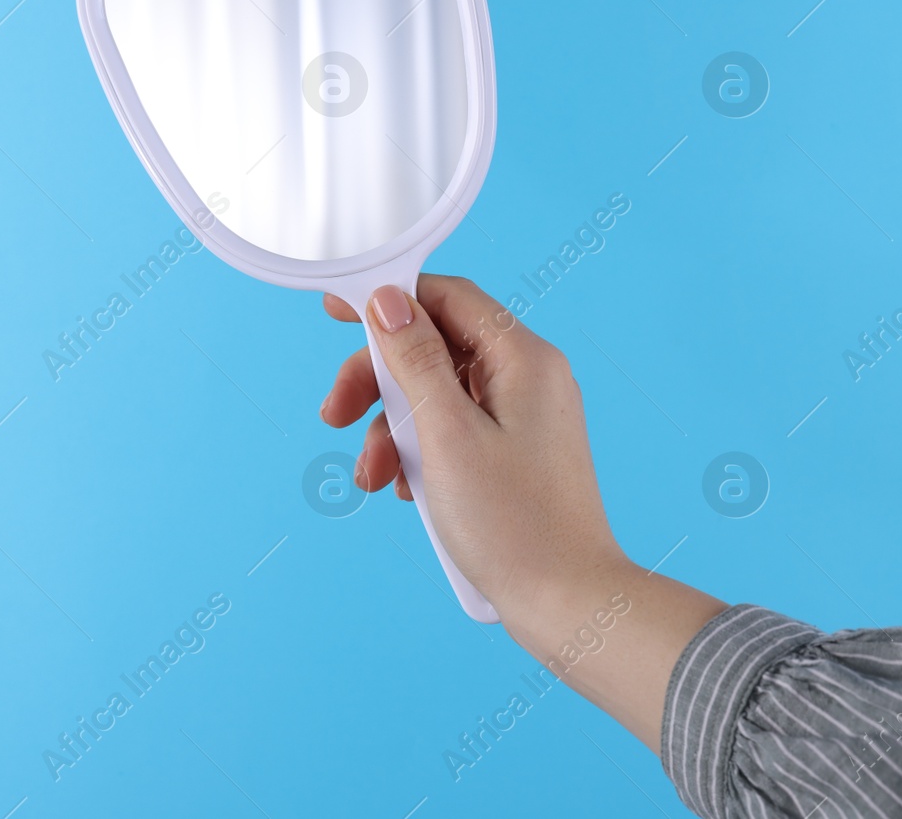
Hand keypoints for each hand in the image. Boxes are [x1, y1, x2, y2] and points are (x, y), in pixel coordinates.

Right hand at [320, 274, 725, 750]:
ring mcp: (522, 417)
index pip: (447, 297)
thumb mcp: (445, 434)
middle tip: (335, 414)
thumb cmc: (514, 525)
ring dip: (391, 429)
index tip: (335, 311)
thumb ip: (414, 360)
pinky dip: (418, 453)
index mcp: (524, 359)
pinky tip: (405, 491)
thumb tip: (388, 300)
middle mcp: (528, 378)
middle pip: (434, 349)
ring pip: (436, 395)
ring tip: (373, 476)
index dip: (388, 299)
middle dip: (378, 381)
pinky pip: (451, 431)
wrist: (567, 604)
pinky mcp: (513, 453)